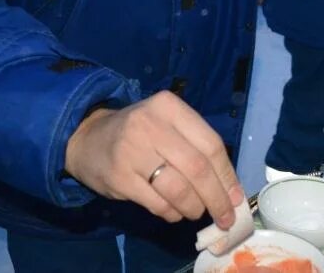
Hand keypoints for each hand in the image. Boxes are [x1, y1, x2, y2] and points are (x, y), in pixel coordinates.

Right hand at [65, 92, 243, 227]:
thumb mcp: (167, 124)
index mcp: (169, 107)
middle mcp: (151, 125)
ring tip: (196, 212)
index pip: (210, 144)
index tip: (236, 197)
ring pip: (179, 189)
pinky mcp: (119, 177)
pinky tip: (174, 212)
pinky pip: (157, 204)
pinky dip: (172, 213)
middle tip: (225, 216)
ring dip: (194, 208)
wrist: (87, 138)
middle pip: (197, 169)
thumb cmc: (139, 132)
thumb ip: (196, 146)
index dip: (227, 175)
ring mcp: (132, 151)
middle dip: (216, 198)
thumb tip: (230, 187)